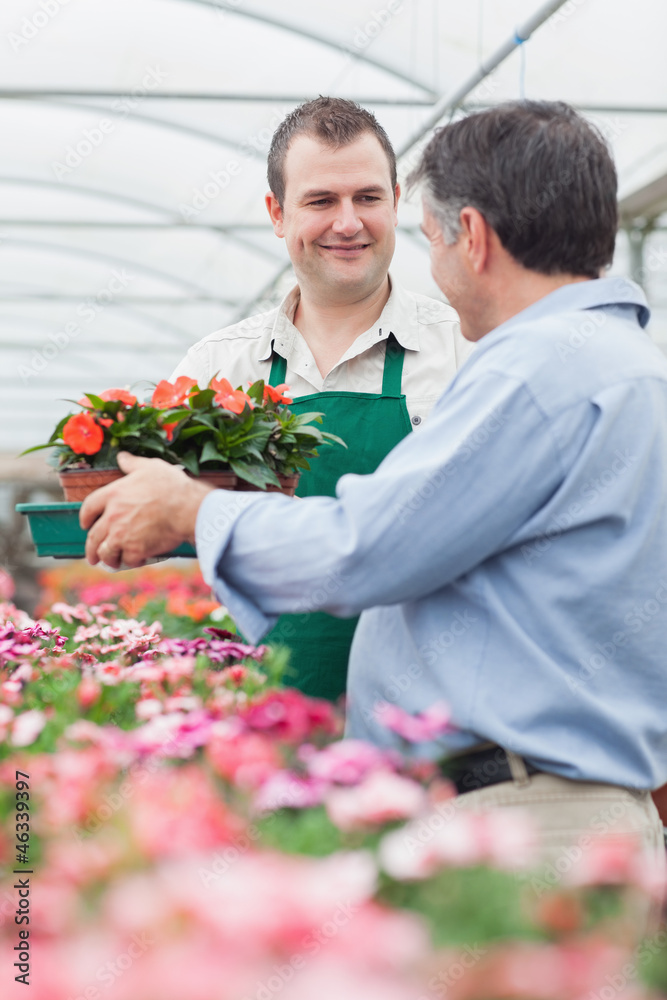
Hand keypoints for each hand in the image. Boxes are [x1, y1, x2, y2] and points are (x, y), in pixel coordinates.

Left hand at [80, 453, 214, 568]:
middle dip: (91, 548)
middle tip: (92, 555)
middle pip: (93, 536)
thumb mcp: (150, 467)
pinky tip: (134, 560)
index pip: (88, 508)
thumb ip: (132, 463)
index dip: (85, 518)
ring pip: (105, 552)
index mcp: (113, 494)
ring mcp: (122, 535)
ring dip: (107, 558)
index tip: (86, 524)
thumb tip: (122, 457)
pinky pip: (127, 560)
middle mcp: (112, 516)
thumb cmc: (171, 486)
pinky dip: (130, 561)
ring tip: (111, 562)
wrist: (187, 508)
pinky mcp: (135, 549)